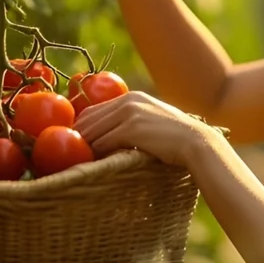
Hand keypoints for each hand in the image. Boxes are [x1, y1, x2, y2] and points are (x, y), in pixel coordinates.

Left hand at [73, 91, 216, 167]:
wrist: (196, 142)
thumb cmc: (175, 139)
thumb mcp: (152, 122)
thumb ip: (132, 123)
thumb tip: (108, 140)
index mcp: (131, 97)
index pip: (92, 110)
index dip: (81, 128)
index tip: (74, 145)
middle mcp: (128, 101)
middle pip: (87, 119)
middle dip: (77, 138)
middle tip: (67, 157)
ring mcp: (129, 113)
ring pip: (92, 131)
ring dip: (84, 148)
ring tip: (76, 164)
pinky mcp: (131, 128)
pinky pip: (102, 142)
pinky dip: (95, 155)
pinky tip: (93, 165)